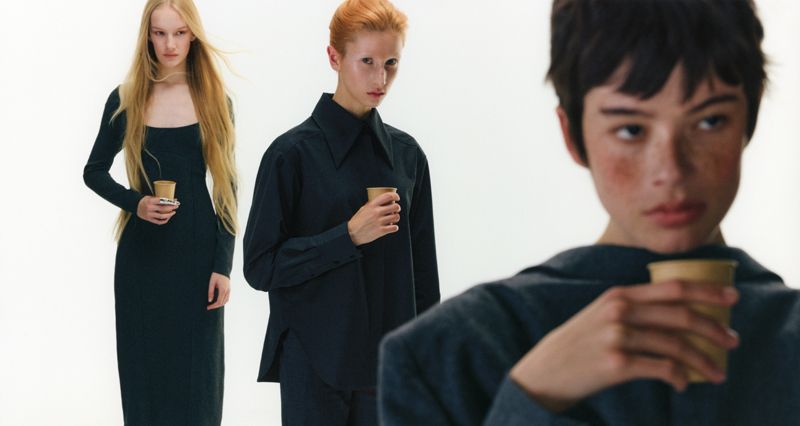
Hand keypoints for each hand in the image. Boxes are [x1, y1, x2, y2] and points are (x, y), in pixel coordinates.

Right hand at [137, 196, 177, 224]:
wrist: (135, 205)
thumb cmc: (145, 200)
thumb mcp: (151, 197)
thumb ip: (160, 199)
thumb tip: (172, 199)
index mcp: (150, 201)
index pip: (162, 201)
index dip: (170, 201)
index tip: (175, 201)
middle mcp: (149, 208)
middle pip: (163, 209)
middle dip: (171, 208)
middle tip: (176, 206)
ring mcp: (149, 214)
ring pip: (162, 216)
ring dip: (169, 215)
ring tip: (173, 212)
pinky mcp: (149, 219)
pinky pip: (158, 222)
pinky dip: (164, 221)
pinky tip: (168, 218)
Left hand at [206, 272, 230, 309]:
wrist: (223, 269)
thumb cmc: (216, 275)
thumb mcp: (211, 283)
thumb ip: (210, 292)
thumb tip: (210, 300)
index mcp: (223, 290)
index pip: (219, 302)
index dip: (213, 306)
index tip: (208, 307)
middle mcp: (227, 291)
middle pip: (223, 303)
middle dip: (216, 306)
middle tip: (209, 307)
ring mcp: (229, 290)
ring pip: (226, 301)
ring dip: (220, 304)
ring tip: (213, 305)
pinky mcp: (229, 289)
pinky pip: (227, 297)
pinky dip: (223, 301)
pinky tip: (218, 300)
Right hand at [347, 192, 400, 245]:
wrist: (352, 233)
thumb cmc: (357, 221)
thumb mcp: (363, 209)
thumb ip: (372, 205)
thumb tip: (381, 201)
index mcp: (372, 205)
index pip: (388, 196)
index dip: (395, 196)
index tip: (397, 198)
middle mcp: (376, 212)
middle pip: (395, 207)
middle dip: (397, 208)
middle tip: (396, 210)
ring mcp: (379, 222)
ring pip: (396, 217)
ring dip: (396, 218)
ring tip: (393, 219)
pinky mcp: (381, 231)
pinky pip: (394, 228)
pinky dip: (394, 227)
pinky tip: (391, 227)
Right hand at [509, 280, 739, 411]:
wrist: (546, 370)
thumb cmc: (580, 344)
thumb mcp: (602, 314)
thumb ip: (634, 308)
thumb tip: (680, 314)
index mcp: (619, 295)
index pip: (673, 287)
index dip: (707, 291)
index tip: (733, 298)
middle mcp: (619, 311)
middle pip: (681, 314)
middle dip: (714, 328)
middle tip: (733, 341)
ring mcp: (617, 337)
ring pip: (676, 345)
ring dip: (704, 360)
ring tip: (718, 372)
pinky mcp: (616, 364)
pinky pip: (661, 369)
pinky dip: (680, 377)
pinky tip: (684, 383)